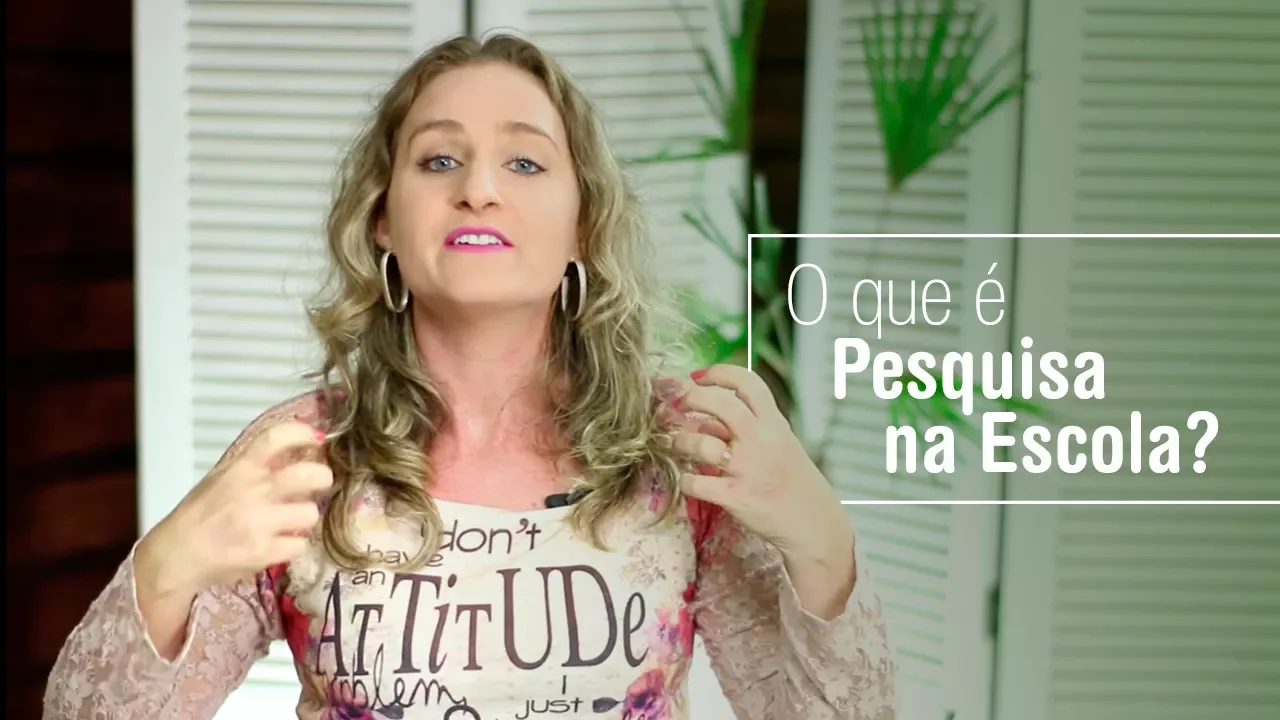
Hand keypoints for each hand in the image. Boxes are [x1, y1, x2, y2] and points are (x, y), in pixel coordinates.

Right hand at [137, 421, 333, 596]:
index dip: (302, 433)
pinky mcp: (264, 552)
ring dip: (304, 519)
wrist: (177, 556)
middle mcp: (253, 491)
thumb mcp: (223, 478)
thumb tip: (298, 454)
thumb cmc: (201, 515)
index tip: (316, 438)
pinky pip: (300, 545)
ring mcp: (260, 523)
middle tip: (319, 484)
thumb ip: (256, 467)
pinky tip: (278, 545)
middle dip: (323, 478)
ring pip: (311, 513)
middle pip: (311, 475)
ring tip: (289, 522)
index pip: (276, 437)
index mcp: (241, 468)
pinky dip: (292, 546)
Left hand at [667, 364, 853, 565]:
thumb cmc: (793, 482)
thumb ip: (743, 429)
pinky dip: (684, 480)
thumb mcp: (778, 445)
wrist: (813, 523)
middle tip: (677, 405)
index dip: (719, 372)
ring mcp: (749, 468)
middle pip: (719, 404)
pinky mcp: (736, 497)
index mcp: (774, 423)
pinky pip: (696, 483)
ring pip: (701, 443)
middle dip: (691, 398)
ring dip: (680, 441)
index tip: (698, 375)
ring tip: (675, 443)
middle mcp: (762, 440)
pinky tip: (686, 480)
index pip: (748, 382)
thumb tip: (700, 418)